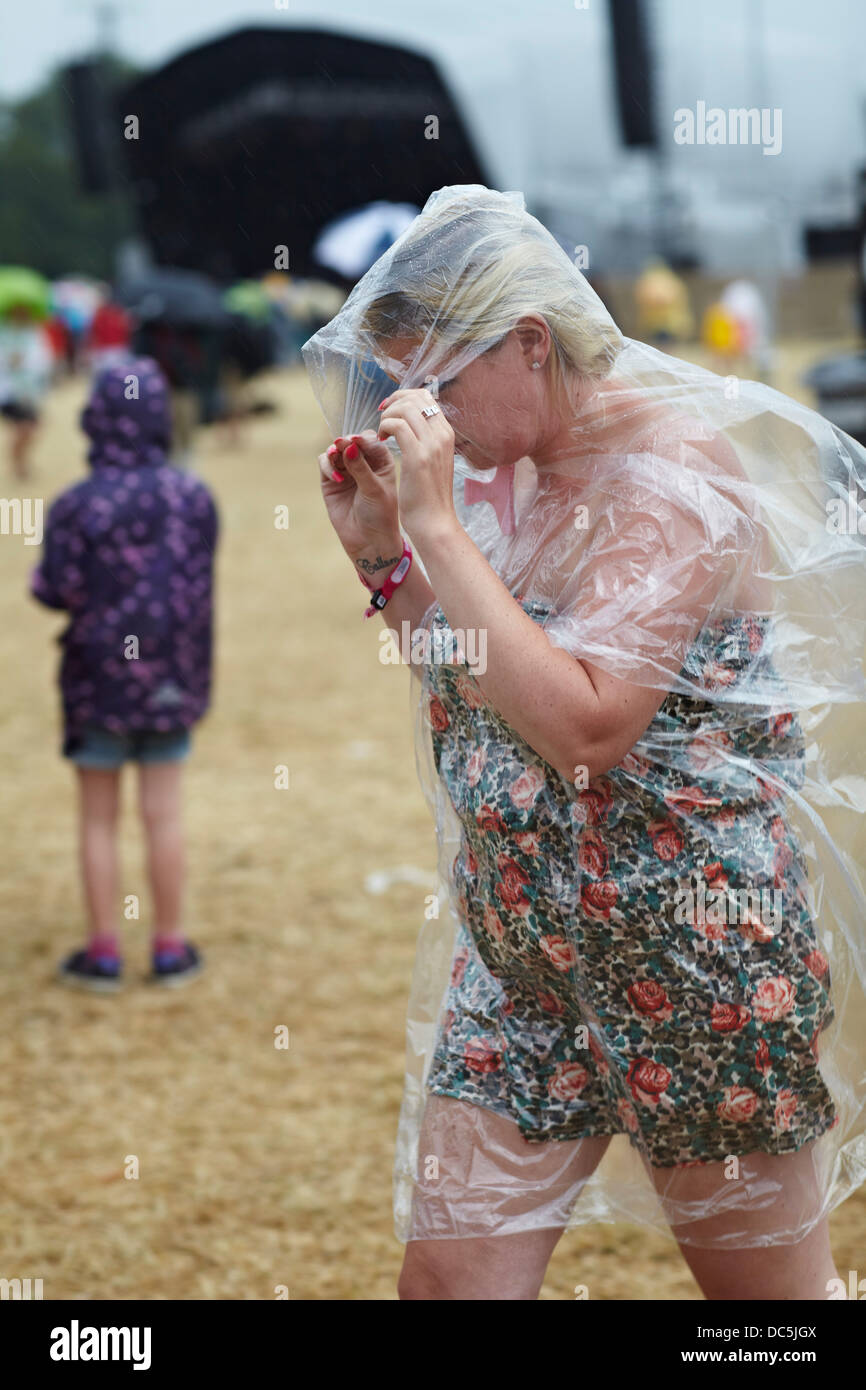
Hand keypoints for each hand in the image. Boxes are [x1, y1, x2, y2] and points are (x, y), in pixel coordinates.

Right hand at [317, 430, 400, 567]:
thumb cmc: (380, 515)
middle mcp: (363, 463)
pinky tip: (337, 478)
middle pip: (350, 441)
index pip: (370, 441)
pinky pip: (325, 463)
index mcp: (381, 461)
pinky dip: (327, 466)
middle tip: (342, 444)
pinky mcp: (330, 481)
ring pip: (335, 450)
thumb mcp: (375, 489)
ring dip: (334, 451)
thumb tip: (349, 445)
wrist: (369, 542)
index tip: (357, 441)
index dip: (363, 438)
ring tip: (335, 457)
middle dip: (346, 442)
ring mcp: (346, 471)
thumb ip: (361, 467)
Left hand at [376, 387, 460, 542]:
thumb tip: (414, 424)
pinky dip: (384, 427)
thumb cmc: (429, 496)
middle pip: (416, 397)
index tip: (390, 411)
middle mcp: (442, 435)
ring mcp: (432, 444)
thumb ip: (427, 441)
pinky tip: (381, 441)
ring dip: (387, 416)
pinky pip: (397, 425)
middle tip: (381, 417)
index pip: (426, 397)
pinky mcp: (418, 456)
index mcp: (446, 434)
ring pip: (405, 408)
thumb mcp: (433, 462)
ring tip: (381, 433)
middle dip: (393, 402)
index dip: (404, 397)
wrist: (434, 522)